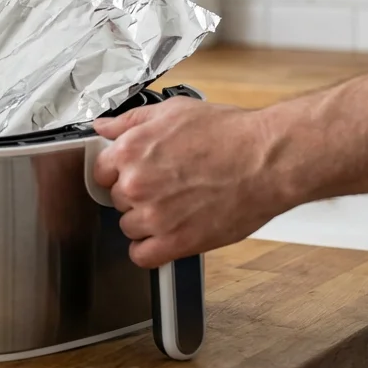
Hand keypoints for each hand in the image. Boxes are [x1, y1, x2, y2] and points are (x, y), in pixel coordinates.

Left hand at [92, 97, 293, 267]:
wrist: (266, 160)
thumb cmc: (228, 133)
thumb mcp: (173, 111)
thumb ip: (130, 121)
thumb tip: (104, 127)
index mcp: (130, 151)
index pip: (100, 172)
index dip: (119, 172)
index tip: (135, 174)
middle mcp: (135, 185)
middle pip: (117, 200)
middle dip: (138, 194)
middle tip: (167, 186)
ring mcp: (154, 216)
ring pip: (129, 228)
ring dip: (147, 222)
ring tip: (176, 208)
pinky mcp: (176, 242)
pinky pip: (143, 256)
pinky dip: (151, 250)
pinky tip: (166, 237)